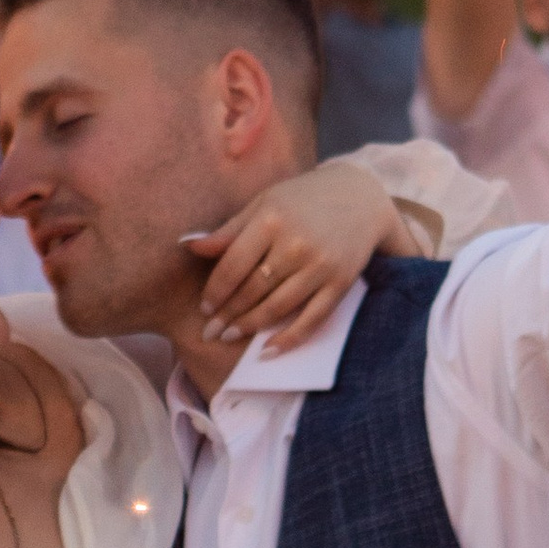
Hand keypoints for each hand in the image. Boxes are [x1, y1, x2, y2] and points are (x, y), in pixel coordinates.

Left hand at [184, 163, 398, 351]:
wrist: (360, 197)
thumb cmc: (303, 200)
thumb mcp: (264, 204)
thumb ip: (229, 230)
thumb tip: (188, 247)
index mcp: (272, 219)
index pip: (233, 265)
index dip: (215, 291)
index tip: (204, 307)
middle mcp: (296, 244)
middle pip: (252, 289)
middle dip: (227, 314)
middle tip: (210, 332)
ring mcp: (320, 266)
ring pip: (277, 307)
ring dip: (250, 326)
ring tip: (229, 337)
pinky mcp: (340, 283)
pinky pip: (311, 319)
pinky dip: (289, 338)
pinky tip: (268, 350)